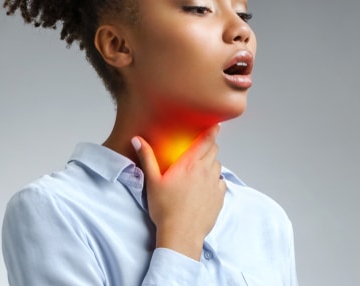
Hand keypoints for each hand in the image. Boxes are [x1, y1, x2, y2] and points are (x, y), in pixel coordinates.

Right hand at [131, 125, 225, 259]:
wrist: (181, 234)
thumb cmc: (165, 209)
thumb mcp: (152, 181)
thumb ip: (147, 158)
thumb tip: (138, 140)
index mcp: (189, 164)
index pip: (205, 141)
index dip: (212, 131)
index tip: (215, 126)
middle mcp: (205, 171)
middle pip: (214, 151)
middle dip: (209, 147)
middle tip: (201, 150)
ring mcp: (214, 184)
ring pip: (218, 166)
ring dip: (211, 164)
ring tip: (201, 170)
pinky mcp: (220, 197)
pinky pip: (221, 182)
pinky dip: (216, 180)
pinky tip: (206, 187)